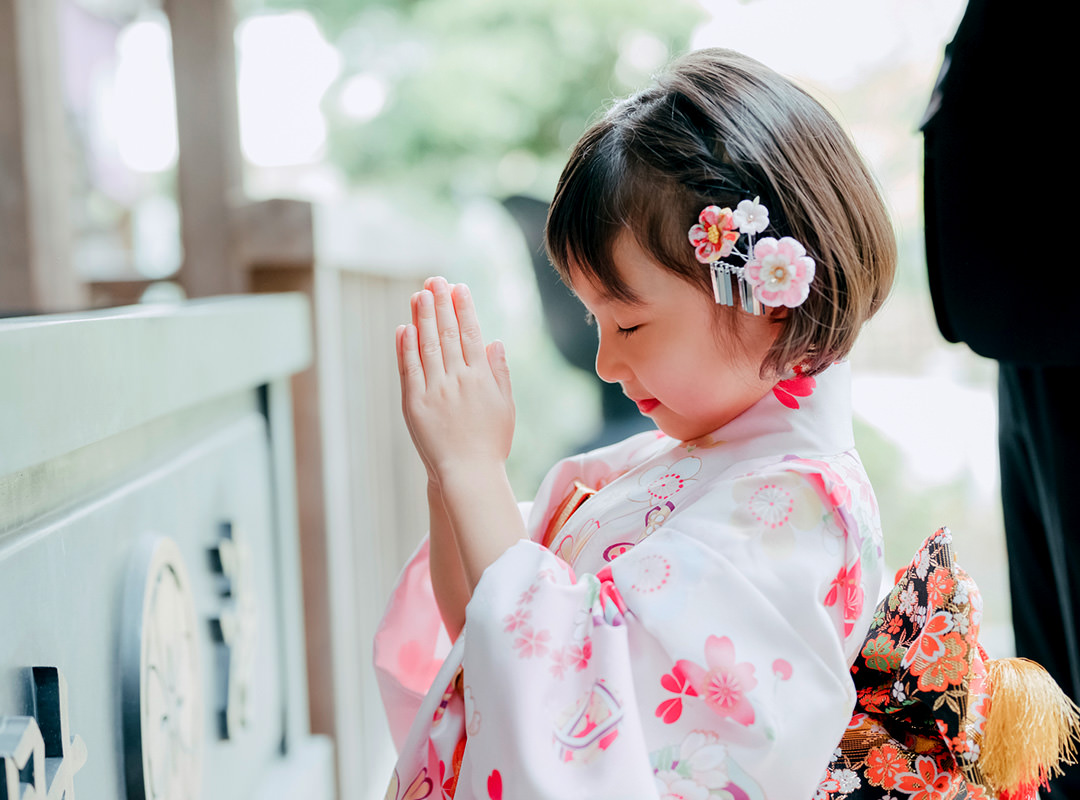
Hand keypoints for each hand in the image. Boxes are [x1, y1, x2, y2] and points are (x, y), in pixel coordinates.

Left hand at [396, 277, 514, 483]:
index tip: (458, 287)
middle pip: (447, 333)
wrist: (468, 474)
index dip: (463, 308)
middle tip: (434, 280)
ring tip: (418, 294)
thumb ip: (500, 372)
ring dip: (421, 317)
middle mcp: (458, 380)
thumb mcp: (505, 406)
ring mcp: (435, 391)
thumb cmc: (490, 442)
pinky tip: (404, 328)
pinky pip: (409, 370)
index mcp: (482, 378)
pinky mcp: (416, 404)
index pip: (471, 334)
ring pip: (427, 346)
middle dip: (440, 303)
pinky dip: (405, 348)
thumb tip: (494, 341)